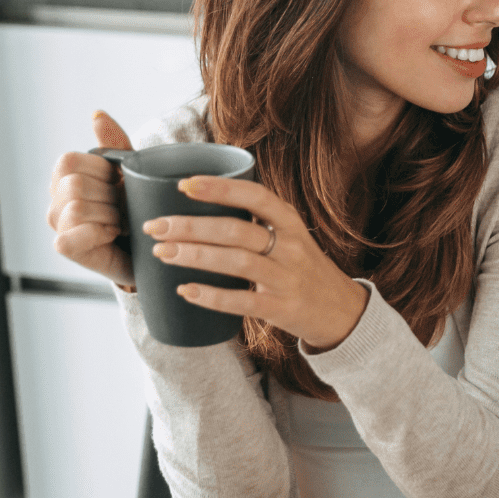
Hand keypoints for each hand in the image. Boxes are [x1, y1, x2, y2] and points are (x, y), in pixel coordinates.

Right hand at [48, 111, 134, 286]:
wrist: (151, 243)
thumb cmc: (137, 204)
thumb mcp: (132, 170)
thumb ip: (115, 144)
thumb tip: (96, 114)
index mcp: (66, 174)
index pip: (69, 161)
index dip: (101, 171)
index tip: (119, 183)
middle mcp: (55, 198)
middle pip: (74, 185)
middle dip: (109, 196)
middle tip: (123, 206)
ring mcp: (57, 224)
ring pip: (76, 208)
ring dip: (109, 215)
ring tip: (122, 221)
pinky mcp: (65, 247)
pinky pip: (70, 236)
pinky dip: (99, 233)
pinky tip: (113, 234)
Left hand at [142, 174, 368, 350]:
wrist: (342, 312)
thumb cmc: (303, 269)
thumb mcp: (290, 237)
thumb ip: (256, 223)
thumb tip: (197, 208)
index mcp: (290, 222)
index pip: (255, 195)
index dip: (219, 189)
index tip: (184, 184)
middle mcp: (291, 247)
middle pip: (236, 230)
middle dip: (191, 226)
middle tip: (156, 226)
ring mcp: (287, 278)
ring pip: (236, 262)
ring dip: (195, 256)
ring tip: (162, 253)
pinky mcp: (282, 308)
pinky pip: (242, 302)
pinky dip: (211, 296)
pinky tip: (186, 290)